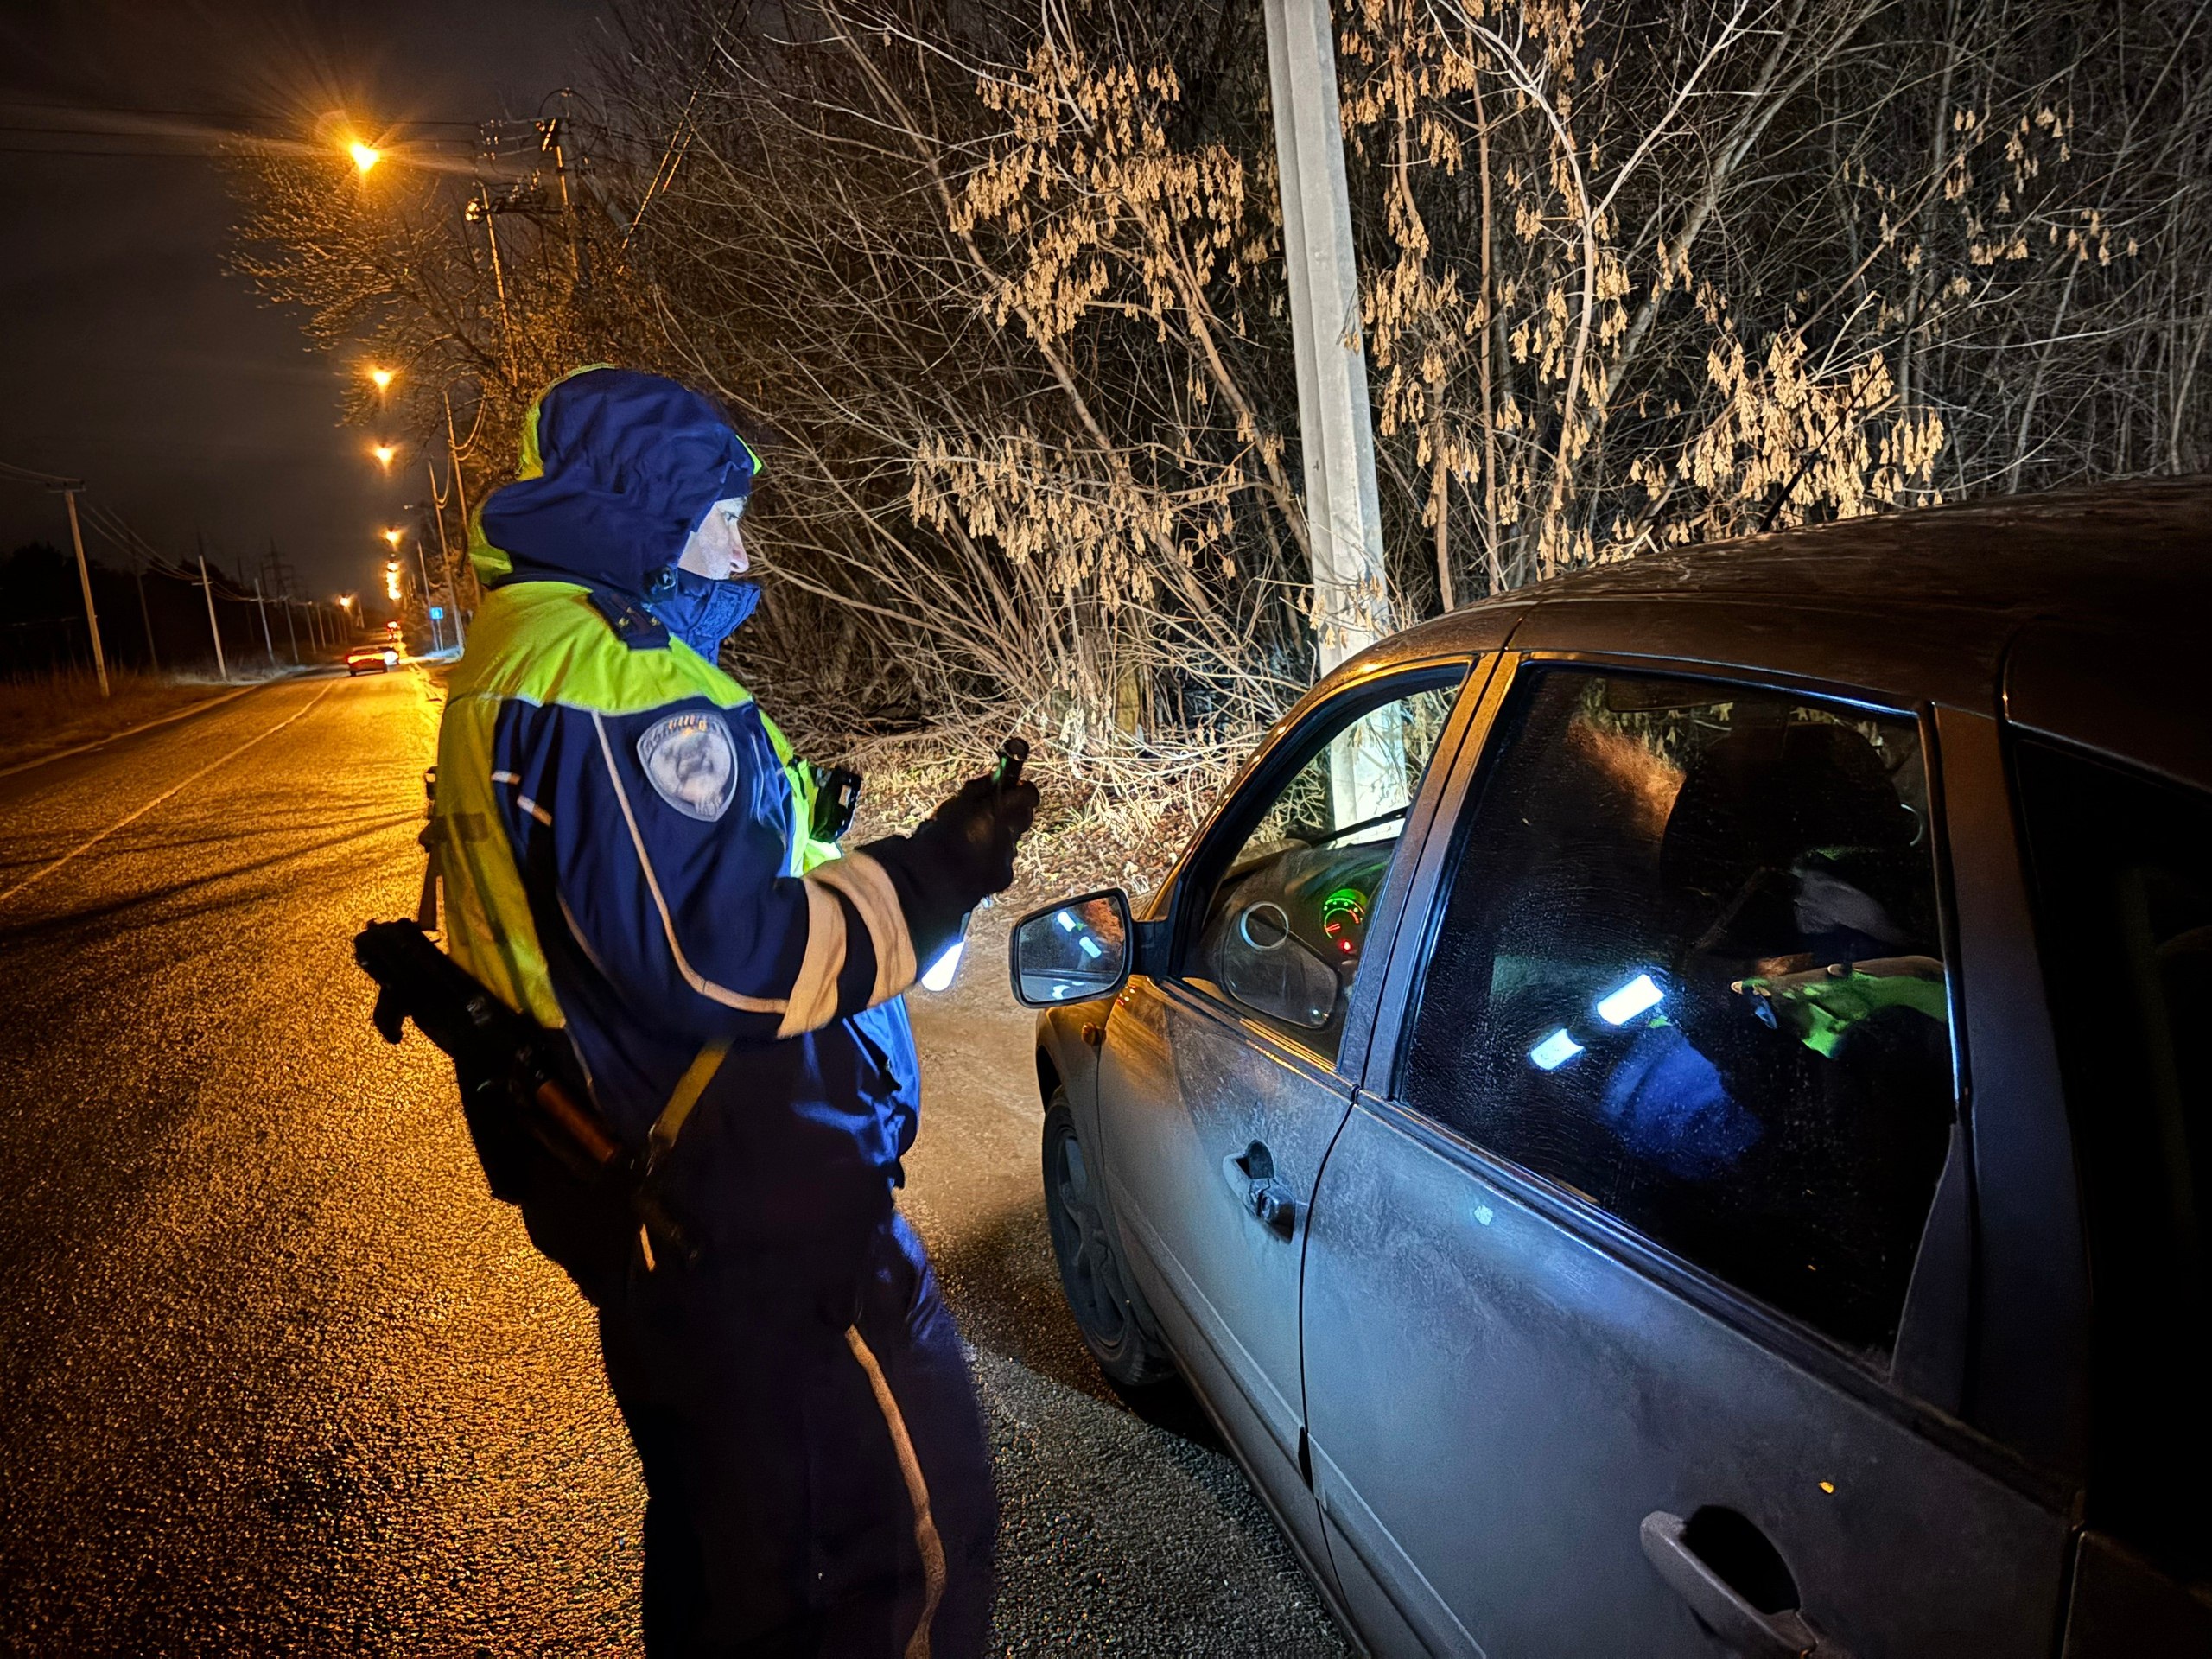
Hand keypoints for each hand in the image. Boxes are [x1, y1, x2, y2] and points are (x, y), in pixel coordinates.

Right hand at [916, 771, 1039, 901]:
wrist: (933, 882)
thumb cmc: (939, 840)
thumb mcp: (955, 804)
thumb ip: (979, 790)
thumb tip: (994, 779)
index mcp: (1001, 813)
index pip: (1029, 794)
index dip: (1020, 789)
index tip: (1010, 787)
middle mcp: (1012, 835)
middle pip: (1025, 816)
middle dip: (1012, 811)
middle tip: (992, 809)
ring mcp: (1009, 857)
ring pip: (1013, 838)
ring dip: (1000, 835)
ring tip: (974, 838)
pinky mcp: (1004, 876)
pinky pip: (1004, 860)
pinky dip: (993, 856)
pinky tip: (973, 859)